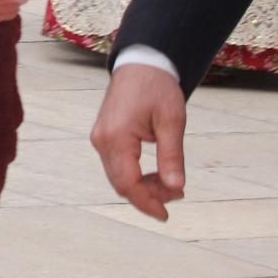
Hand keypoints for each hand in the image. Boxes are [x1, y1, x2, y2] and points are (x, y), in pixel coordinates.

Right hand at [91, 62, 187, 220]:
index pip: (128, 183)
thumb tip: (176, 188)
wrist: (141, 63)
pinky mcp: (104, 136)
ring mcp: (100, 138)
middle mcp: (102, 140)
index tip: (166, 214)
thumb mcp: (172, 121)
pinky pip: (116, 165)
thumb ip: (172, 156)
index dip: (147, 203)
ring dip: (141, 187)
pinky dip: (134, 175)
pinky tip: (154, 174)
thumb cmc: (157, 88)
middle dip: (148, 195)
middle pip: (120, 183)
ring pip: (117, 176)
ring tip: (169, 184)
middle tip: (177, 193)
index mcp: (116, 137)